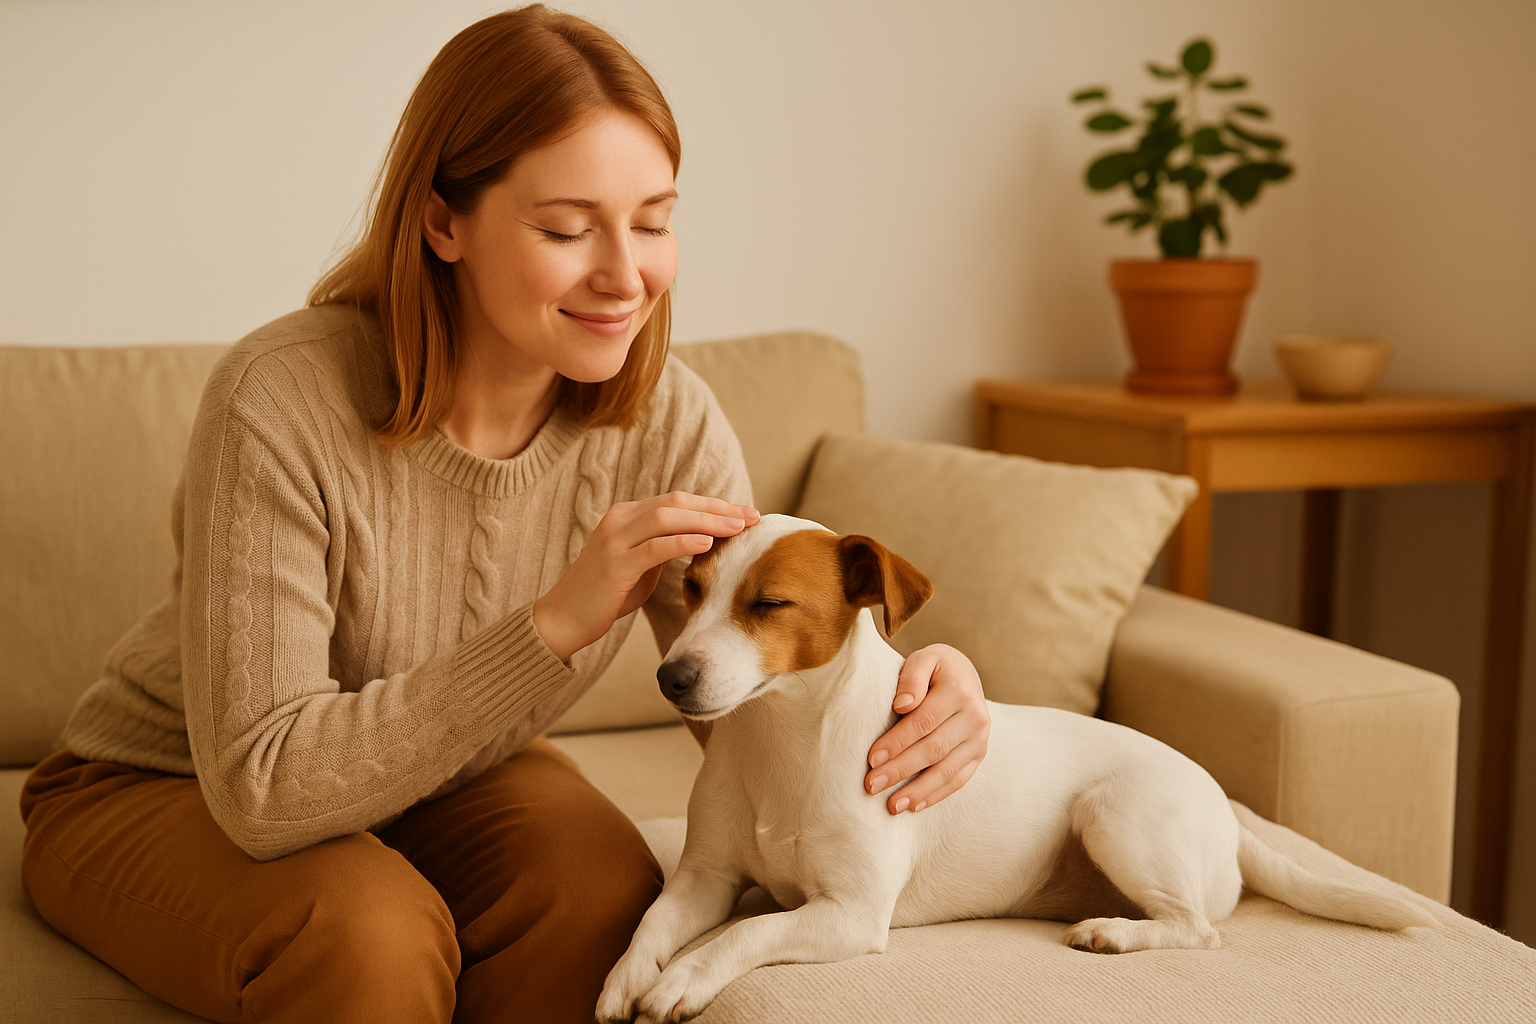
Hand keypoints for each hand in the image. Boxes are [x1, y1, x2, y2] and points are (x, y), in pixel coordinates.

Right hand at [533, 492, 758, 660]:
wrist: (562, 619)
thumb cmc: (604, 596)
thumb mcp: (639, 566)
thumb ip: (663, 549)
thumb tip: (701, 543)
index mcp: (627, 516)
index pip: (678, 501)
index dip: (713, 505)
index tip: (745, 514)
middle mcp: (620, 520)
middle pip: (677, 502)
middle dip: (718, 508)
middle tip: (752, 517)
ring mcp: (615, 540)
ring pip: (668, 517)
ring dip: (708, 521)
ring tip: (738, 528)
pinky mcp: (614, 565)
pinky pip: (654, 547)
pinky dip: (683, 542)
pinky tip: (708, 545)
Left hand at [865, 644, 989, 813]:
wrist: (966, 675)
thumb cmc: (935, 668)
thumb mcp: (924, 658)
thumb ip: (912, 677)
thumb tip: (901, 705)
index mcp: (959, 691)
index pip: (924, 722)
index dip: (897, 742)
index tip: (871, 759)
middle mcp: (975, 717)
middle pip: (934, 749)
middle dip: (901, 769)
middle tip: (873, 785)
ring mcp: (980, 739)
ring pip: (947, 770)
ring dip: (918, 790)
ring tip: (892, 805)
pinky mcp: (979, 755)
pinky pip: (958, 780)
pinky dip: (936, 794)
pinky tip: (914, 805)